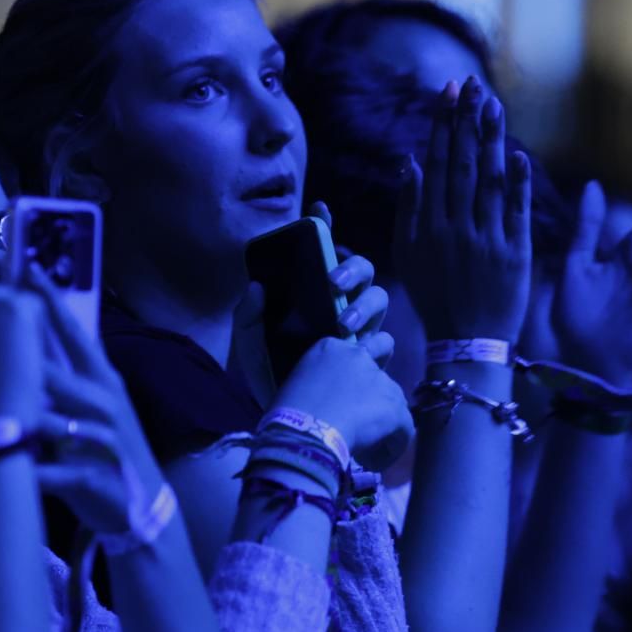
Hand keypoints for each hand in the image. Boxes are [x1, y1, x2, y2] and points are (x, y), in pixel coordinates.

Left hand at [20, 265, 165, 534]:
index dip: (50, 299)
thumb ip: (58, 376)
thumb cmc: (103, 451)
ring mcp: (101, 439)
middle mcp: (103, 401)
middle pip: (58, 368)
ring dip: (20, 416)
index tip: (25, 265)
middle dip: (20, 351)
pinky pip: (56, 472)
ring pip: (54, 418)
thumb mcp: (88, 406)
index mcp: (102, 379)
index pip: (74, 330)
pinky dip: (30, 473)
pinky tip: (3, 472)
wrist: (142, 507)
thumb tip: (17, 338)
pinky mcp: (93, 477)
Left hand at [232, 206, 391, 405]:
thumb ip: (247, 315)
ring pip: (379, 301)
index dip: (323, 226)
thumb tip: (254, 286)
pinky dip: (373, 345)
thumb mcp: (249, 344)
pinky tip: (358, 353)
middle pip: (363, 270)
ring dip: (363, 308)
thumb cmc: (268, 373)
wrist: (289, 421)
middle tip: (332, 283)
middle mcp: (341, 304)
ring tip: (342, 327)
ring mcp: (360, 331)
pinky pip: (384, 343)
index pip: (321, 251)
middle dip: (352, 270)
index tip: (319, 210)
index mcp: (312, 292)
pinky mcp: (371, 361)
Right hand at [274, 335, 412, 472]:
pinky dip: (392, 446)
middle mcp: (359, 356)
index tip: (347, 395)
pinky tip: (374, 461)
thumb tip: (327, 404)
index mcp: (331, 348)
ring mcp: (380, 379)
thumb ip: (319, 383)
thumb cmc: (287, 413)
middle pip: (382, 359)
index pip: (354, 350)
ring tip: (366, 446)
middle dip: (381, 378)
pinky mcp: (394, 406)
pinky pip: (404, 429)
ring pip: (394, 401)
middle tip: (373, 406)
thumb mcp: (299, 383)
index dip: (355, 373)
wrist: (303, 431)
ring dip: (384, 420)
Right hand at [394, 77, 532, 342]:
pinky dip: (519, 182)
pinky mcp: (516, 253)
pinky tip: (520, 153)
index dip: (443, 125)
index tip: (448, 92)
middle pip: (463, 164)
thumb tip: (410, 162)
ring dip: (492, 140)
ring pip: (490, 180)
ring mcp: (488, 240)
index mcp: (428, 226)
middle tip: (472, 84)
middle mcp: (456, 228)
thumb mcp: (407, 255)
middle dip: (467, 121)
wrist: (467, 342)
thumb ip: (408, 208)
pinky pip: (518, 211)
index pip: (437, 164)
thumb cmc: (435, 296)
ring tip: (493, 104)